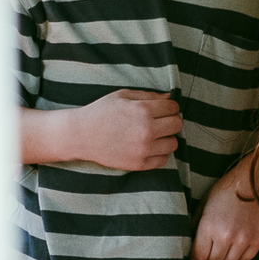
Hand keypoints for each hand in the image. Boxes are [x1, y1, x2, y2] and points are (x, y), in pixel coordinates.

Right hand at [20, 89, 181, 168]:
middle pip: (177, 124)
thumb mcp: (124, 96)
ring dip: (167, 138)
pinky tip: (149, 147)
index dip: (170, 106)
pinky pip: (163, 160)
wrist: (81, 135)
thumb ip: (149, 95)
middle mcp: (146, 130)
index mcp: (143, 110)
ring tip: (155, 134)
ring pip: (173, 143)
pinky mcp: (139, 164)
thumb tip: (170, 98)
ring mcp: (143, 149)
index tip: (162, 109)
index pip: (173, 107)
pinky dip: (159, 153)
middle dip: (171, 120)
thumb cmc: (102, 111)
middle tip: (160, 121)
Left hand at [191, 156, 258, 259]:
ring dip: (225, 256)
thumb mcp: (204, 205)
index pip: (198, 256)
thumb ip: (196, 226)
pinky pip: (245, 259)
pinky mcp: (257, 240)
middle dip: (209, 256)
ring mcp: (243, 239)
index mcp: (209, 227)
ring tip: (225, 245)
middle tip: (211, 249)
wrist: (251, 182)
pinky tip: (237, 246)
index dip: (195, 258)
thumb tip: (191, 244)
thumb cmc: (225, 191)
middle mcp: (226, 236)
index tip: (197, 256)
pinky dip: (239, 256)